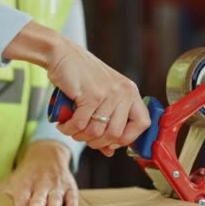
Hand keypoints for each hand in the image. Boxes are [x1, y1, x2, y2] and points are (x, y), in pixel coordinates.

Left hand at [0, 141, 78, 205]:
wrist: (48, 154)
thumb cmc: (27, 175)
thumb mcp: (12, 181)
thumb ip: (0, 195)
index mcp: (25, 183)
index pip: (21, 197)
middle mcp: (41, 183)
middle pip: (39, 195)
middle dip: (37, 203)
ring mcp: (57, 186)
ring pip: (56, 198)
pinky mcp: (70, 188)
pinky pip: (73, 199)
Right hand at [3, 22, 150, 156]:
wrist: (61, 54)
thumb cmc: (79, 76)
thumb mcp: (99, 97)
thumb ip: (107, 122)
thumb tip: (108, 151)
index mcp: (130, 92)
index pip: (143, 124)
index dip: (128, 138)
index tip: (110, 141)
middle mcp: (124, 92)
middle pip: (117, 135)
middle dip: (96, 142)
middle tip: (83, 136)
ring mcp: (109, 94)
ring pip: (97, 132)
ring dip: (79, 136)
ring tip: (70, 129)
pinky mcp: (91, 95)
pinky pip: (81, 125)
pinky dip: (69, 129)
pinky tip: (63, 125)